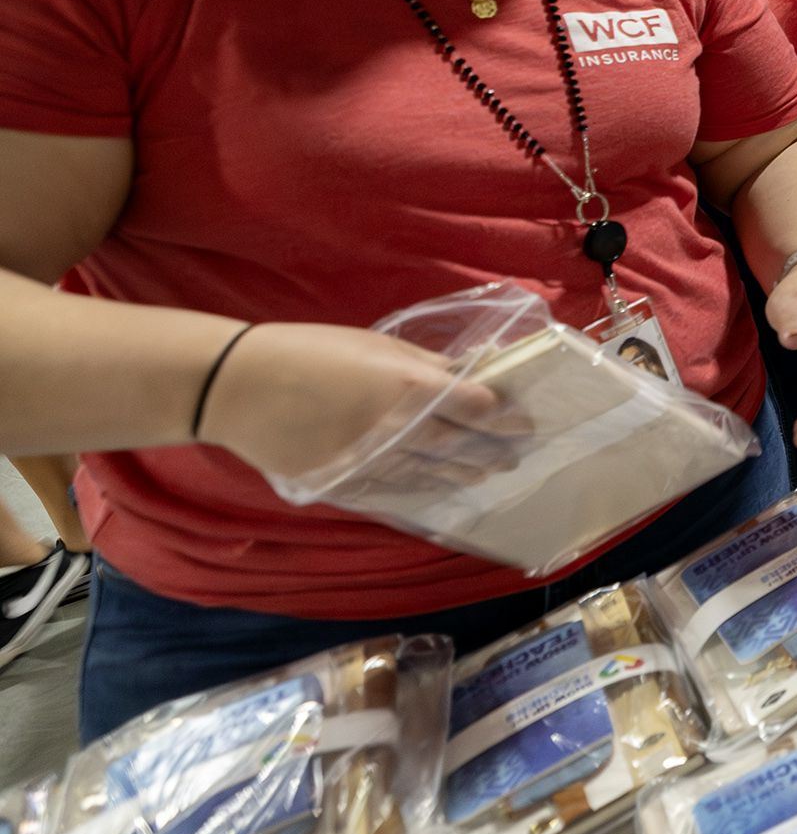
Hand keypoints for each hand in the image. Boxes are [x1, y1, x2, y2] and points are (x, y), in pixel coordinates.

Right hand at [197, 322, 519, 490]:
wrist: (237, 386)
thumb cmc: (309, 351)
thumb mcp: (374, 344)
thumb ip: (424, 362)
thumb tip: (468, 369)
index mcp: (409, 386)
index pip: (477, 404)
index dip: (504, 411)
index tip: (523, 416)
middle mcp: (399, 428)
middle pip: (463, 444)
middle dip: (495, 448)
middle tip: (518, 452)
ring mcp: (373, 460)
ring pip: (433, 473)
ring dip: (465, 473)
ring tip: (487, 473)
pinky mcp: (347, 482)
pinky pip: (395, 489)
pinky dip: (421, 489)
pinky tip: (438, 489)